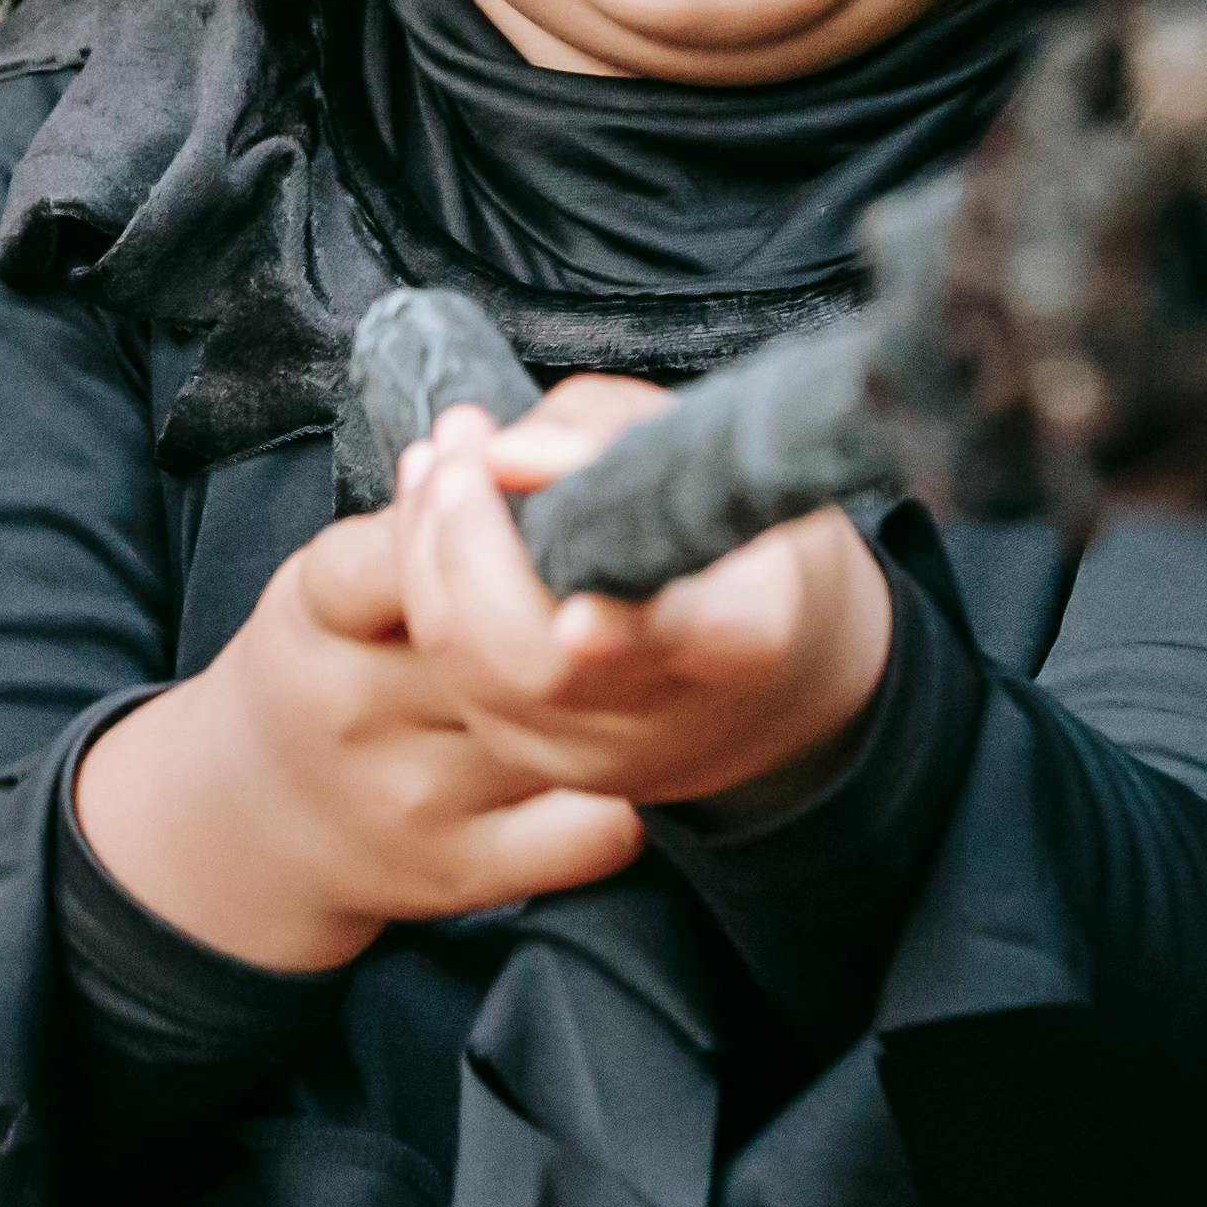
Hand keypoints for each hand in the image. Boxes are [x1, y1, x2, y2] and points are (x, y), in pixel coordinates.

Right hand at [72, 417, 653, 969]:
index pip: (400, 549)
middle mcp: (355, 709)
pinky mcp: (461, 871)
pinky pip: (587, 834)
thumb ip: (411, 524)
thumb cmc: (324, 670)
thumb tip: (492, 437)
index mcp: (314, 617)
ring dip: (624, 685)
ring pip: (554, 728)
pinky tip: (632, 751)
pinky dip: (627, 793)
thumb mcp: (330, 583)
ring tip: (652, 640)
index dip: (479, 508)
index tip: (521, 473)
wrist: (251, 830)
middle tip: (633, 553)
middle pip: (495, 637)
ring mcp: (411, 798)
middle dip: (577, 588)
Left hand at [393, 376, 892, 814]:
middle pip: (545, 666)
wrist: (777, 680)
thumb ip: (607, 439)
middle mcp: (679, 715)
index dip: (634, 632)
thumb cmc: (742, 542)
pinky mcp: (547, 767)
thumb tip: (506, 453)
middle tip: (455, 449)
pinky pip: (460, 685)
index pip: (701, 635)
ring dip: (430, 558)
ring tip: (435, 461)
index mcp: (753, 628)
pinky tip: (429, 518)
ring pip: (480, 676)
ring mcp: (607, 755)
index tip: (577, 621)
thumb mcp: (712, 458)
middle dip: (472, 548)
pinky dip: (429, 595)